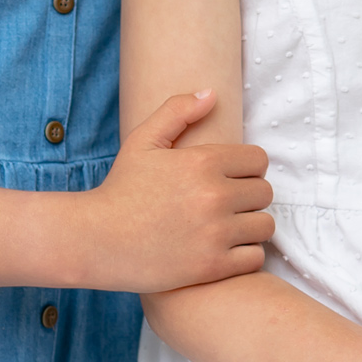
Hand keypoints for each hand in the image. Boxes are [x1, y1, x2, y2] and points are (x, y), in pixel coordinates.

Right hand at [81, 91, 274, 292]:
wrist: (96, 240)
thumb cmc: (120, 189)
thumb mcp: (142, 141)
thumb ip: (177, 111)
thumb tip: (211, 94)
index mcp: (202, 161)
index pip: (259, 160)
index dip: (247, 167)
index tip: (231, 178)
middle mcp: (214, 195)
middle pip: (265, 192)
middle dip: (250, 196)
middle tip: (228, 205)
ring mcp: (215, 233)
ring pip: (264, 225)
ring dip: (250, 226)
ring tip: (228, 228)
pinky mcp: (212, 266)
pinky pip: (255, 257)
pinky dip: (244, 255)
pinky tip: (224, 251)